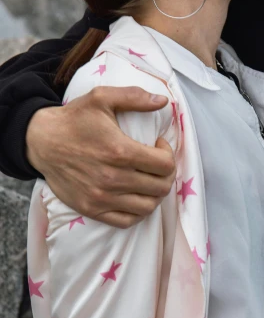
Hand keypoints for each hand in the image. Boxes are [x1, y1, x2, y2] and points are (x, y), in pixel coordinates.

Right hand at [26, 87, 175, 227]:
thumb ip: (134, 96)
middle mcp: (113, 178)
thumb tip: (163, 100)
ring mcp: (102, 198)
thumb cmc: (74, 119)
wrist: (41, 141)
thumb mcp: (102, 97)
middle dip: (166, 173)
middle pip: (161, 187)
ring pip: (148, 206)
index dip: (168, 153)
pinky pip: (127, 221)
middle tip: (158, 162)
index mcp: (120, 151)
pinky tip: (136, 195)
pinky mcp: (91, 209)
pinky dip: (138, 211)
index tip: (158, 145)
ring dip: (155, 193)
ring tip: (149, 178)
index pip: (165, 165)